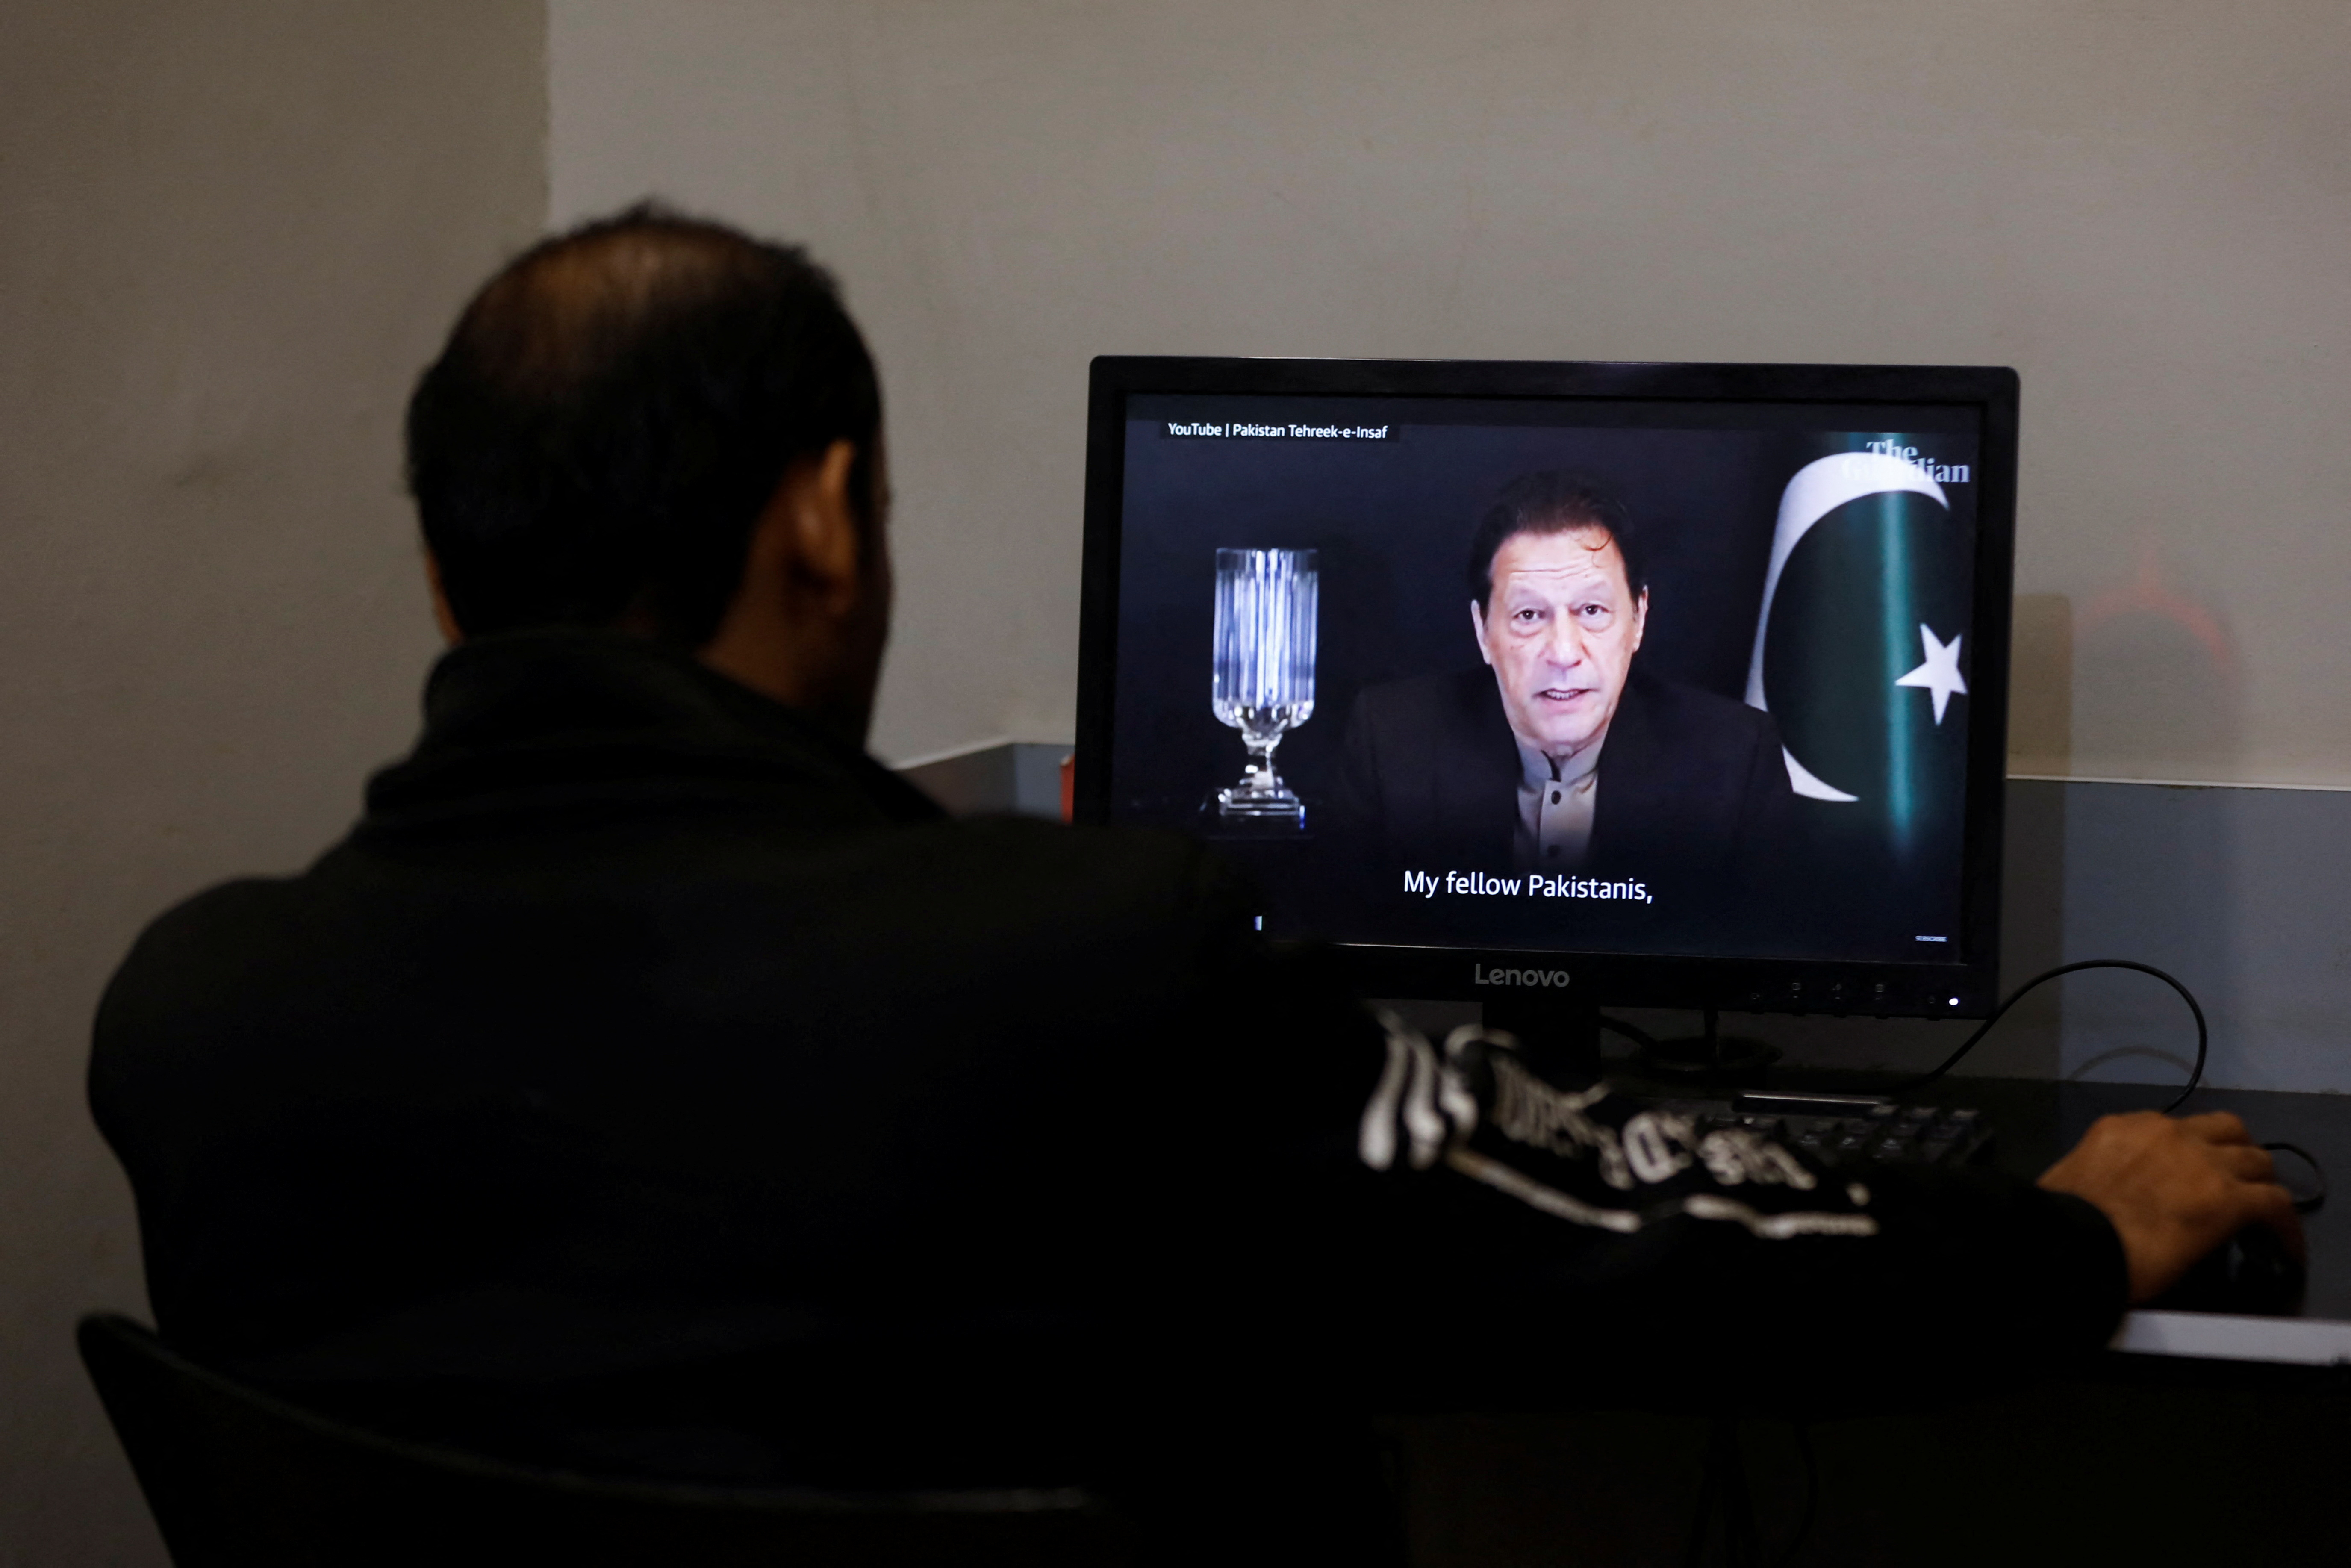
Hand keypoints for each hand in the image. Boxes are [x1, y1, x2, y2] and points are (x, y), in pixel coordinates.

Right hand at [2037, 1111, 2302, 1304]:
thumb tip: (2107, 1196)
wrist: (2070, 1240)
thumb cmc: (2060, 1218)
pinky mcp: (2227, 1199)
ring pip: (2257, 1159)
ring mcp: (2201, 1162)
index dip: (2190, 1151)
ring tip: (2262, 1211)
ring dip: (2259, 1182)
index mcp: (2122, 1128)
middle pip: (2225, 1130)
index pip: (2173, 1129)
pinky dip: (2284, 1225)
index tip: (2189, 1175)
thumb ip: (2099, 1173)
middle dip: (2235, 1155)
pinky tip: (2284, 1247)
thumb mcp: (2071, 1177)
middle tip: (2234, 1184)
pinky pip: (2274, 1204)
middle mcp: (2166, 1132)